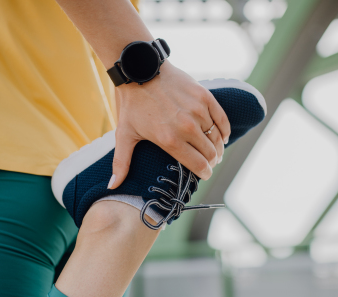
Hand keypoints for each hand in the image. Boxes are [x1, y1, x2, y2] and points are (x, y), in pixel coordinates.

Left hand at [109, 62, 230, 188]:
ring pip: (217, 138)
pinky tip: (222, 137)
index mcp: (170, 140)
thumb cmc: (132, 104)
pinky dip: (224, 130)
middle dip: (211, 162)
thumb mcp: (124, 134)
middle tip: (209, 163)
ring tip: (215, 152)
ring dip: (218, 148)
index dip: (205, 173)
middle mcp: (187, 127)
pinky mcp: (204, 97)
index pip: (198, 165)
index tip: (205, 174)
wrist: (141, 69)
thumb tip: (113, 186)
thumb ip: (121, 163)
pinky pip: (222, 119)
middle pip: (210, 154)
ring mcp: (198, 111)